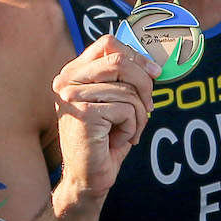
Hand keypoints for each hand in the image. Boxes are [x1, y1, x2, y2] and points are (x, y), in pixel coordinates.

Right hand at [52, 36, 158, 199]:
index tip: (153, 73)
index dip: (135, 55)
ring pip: (128, 90)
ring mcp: (72, 95)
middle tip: (149, 108)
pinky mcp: (83, 112)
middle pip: (120, 60)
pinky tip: (120, 140)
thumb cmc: (104, 140)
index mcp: (74, 72)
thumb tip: (152, 64)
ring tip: (128, 132)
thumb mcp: (114, 102)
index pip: (107, 44)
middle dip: (144, 85)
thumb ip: (123, 79)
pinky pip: (126, 110)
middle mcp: (67, 80)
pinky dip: (132, 128)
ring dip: (139, 115)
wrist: (87, 176)